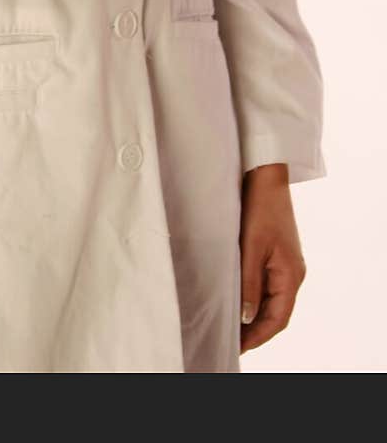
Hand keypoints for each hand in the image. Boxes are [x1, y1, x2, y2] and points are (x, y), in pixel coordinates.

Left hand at [239, 163, 306, 354]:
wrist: (265, 176)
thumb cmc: (259, 209)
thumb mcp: (251, 248)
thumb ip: (249, 284)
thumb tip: (248, 318)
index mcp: (291, 275)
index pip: (278, 319)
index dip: (259, 337)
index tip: (239, 349)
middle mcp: (293, 273)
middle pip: (277, 313)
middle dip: (256, 331)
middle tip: (232, 343)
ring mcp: (286, 264)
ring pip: (272, 300)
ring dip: (255, 316)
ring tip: (232, 328)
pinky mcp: (277, 255)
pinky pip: (268, 285)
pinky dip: (255, 298)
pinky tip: (239, 301)